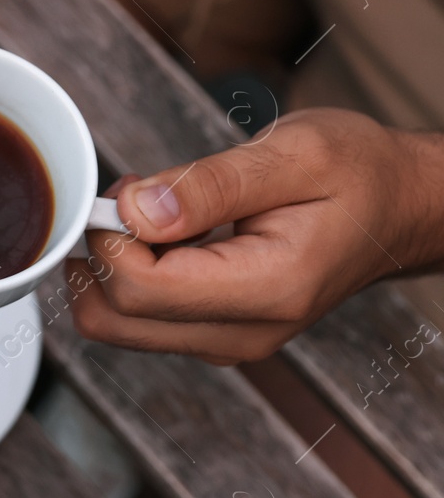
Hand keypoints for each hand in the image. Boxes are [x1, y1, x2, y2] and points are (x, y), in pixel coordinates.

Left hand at [70, 109, 443, 363]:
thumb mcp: (293, 154)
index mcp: (268, 291)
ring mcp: (226, 343)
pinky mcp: (213, 336)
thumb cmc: (358, 173)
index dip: (109, 237)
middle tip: (131, 197)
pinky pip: (139, 320)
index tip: (127, 189)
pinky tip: (168, 235)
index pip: (140, 289)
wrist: (399, 207)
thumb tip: (133, 211)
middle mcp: (242, 334)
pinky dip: (132, 276)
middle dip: (99, 254)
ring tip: (158, 210)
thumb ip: (208, 186)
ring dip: (112, 266)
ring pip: (118, 325)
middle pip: (115, 319)